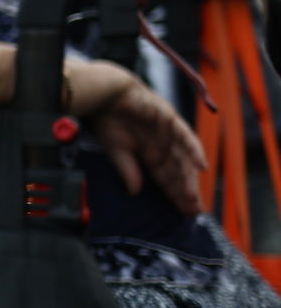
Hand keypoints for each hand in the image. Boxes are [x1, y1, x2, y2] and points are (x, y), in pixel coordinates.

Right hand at [90, 76, 205, 215]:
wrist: (105, 96)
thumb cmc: (108, 121)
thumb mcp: (116, 151)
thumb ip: (128, 171)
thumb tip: (134, 192)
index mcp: (150, 154)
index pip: (167, 178)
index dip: (175, 194)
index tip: (184, 212)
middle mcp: (163, 145)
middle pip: (179, 172)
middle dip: (185, 191)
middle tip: (193, 210)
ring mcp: (169, 133)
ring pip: (184, 159)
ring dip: (190, 177)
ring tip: (194, 197)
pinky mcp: (170, 120)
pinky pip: (186, 137)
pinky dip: (194, 150)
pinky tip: (201, 166)